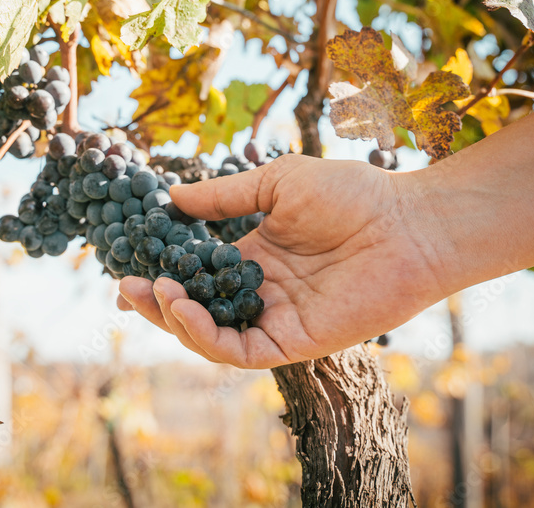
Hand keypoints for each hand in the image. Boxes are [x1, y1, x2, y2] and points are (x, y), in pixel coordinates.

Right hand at [117, 154, 448, 367]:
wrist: (408, 222)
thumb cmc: (352, 193)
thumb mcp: (275, 182)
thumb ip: (223, 196)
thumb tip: (170, 197)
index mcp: (256, 256)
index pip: (198, 273)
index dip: (162, 273)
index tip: (126, 265)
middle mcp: (262, 292)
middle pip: (197, 310)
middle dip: (157, 302)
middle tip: (126, 288)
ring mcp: (277, 319)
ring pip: (211, 336)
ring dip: (175, 319)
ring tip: (153, 291)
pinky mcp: (294, 342)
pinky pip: (239, 350)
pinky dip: (206, 334)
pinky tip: (185, 307)